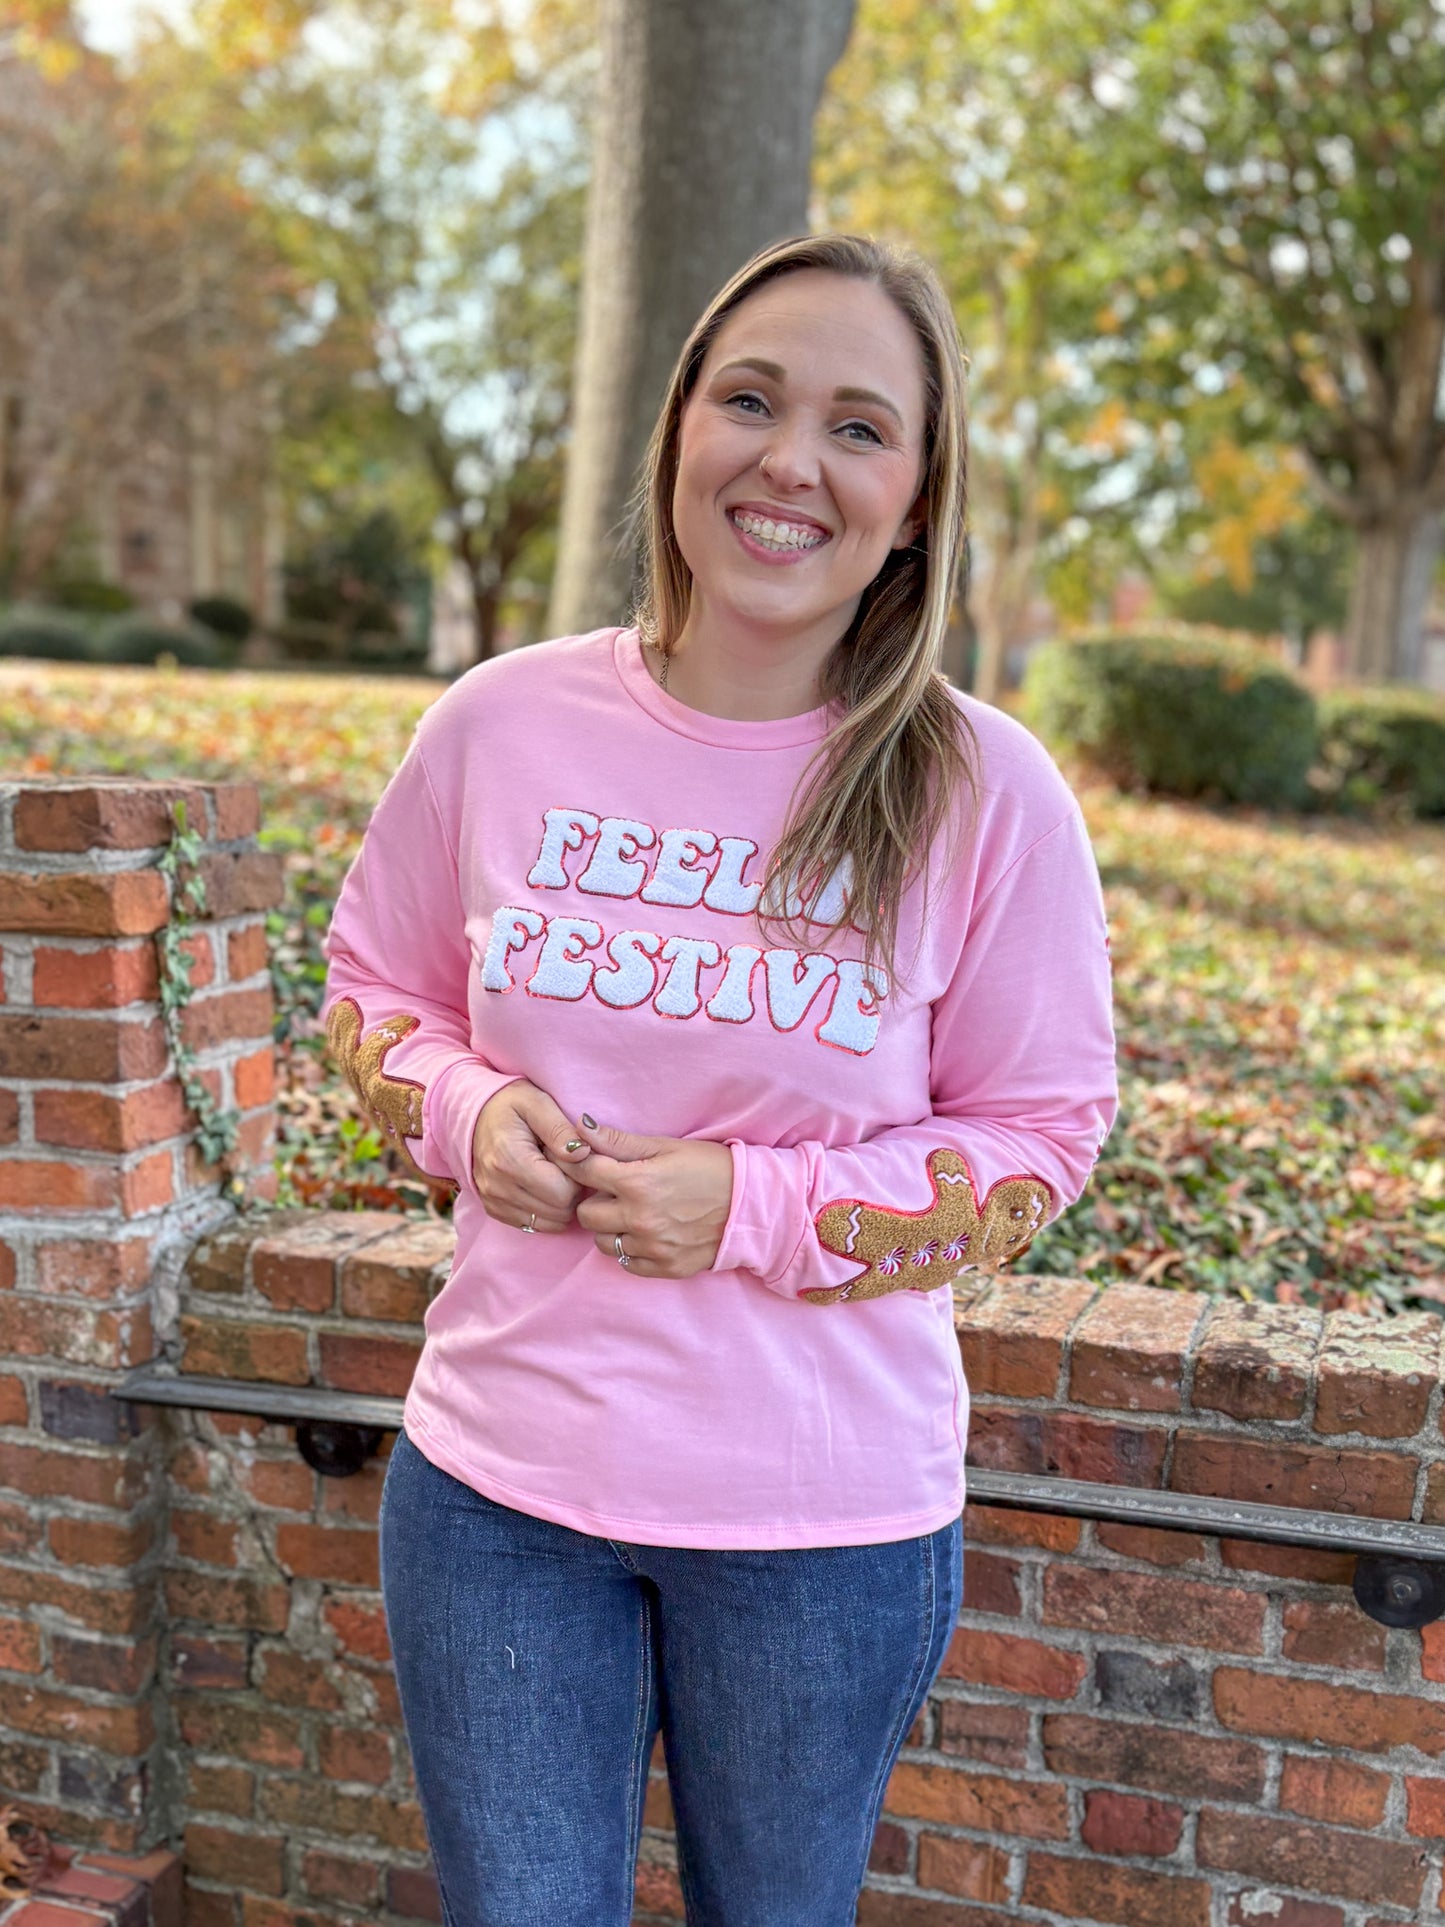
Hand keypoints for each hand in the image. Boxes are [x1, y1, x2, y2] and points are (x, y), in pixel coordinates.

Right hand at [471, 1081, 589, 1233]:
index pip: (563, 1193)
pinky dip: (545, 1210)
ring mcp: (493, 1201)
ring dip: (560, 1202)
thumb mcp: (537, 1102)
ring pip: (548, 1223)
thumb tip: (583, 1154)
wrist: (473, 1113)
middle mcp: (498, 1187)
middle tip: (564, 1164)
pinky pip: (533, 1225)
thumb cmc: (509, 1104)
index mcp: (510, 1160)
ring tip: (553, 1173)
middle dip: (572, 1190)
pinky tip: (542, 1185)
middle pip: (558, 1211)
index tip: (572, 1155)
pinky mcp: (494, 1209)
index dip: (578, 1176)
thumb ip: (560, 1129)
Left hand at [563, 1117, 733, 1278]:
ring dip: (610, 1228)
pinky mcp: (666, 1267)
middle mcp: (641, 1219)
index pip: (584, 1173)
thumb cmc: (710, 1167)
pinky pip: (627, 1264)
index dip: (581, 1166)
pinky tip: (648, 1233)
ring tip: (632, 1213)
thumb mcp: (666, 1147)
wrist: (752, 1203)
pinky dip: (631, 1249)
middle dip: (594, 1200)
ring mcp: (653, 1247)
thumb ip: (619, 1141)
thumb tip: (581, 1128)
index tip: (586, 1165)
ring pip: (603, 1243)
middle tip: (613, 1192)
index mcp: (638, 1182)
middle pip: (585, 1215)